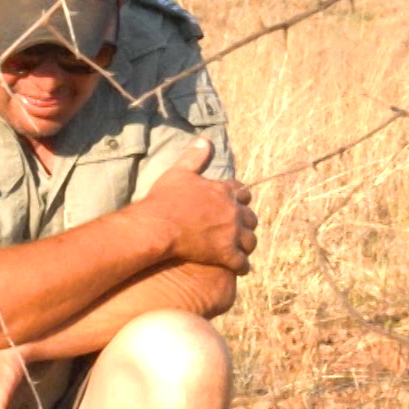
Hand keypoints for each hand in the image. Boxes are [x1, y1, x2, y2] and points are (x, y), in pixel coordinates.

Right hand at [137, 138, 257, 273]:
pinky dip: (241, 265)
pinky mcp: (225, 254)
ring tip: (241, 249)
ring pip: (250, 240)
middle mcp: (232, 211)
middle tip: (240, 228)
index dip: (241, 198)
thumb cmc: (165, 199)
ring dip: (246, 244)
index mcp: (223, 191)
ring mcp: (230, 234)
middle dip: (246, 222)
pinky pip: (241, 262)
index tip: (238, 202)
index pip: (242, 192)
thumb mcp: (178, 173)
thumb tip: (205, 140)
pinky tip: (239, 268)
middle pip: (251, 217)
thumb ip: (194, 156)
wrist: (158, 227)